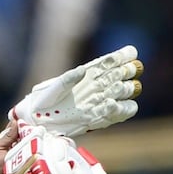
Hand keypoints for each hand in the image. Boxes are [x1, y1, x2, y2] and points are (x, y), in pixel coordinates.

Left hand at [9, 45, 143, 137]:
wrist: (42, 119)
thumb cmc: (46, 99)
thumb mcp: (54, 88)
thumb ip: (68, 79)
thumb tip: (82, 71)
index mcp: (92, 72)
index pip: (116, 59)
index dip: (126, 55)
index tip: (130, 54)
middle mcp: (102, 84)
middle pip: (127, 73)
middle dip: (128, 72)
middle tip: (120, 74)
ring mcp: (105, 100)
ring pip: (129, 90)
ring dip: (126, 89)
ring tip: (114, 91)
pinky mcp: (105, 116)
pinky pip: (125, 111)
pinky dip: (122, 108)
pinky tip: (110, 105)